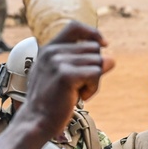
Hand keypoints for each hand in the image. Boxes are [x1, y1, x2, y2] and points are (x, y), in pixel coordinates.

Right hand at [22, 21, 114, 137]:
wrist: (36, 121)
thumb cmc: (50, 102)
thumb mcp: (60, 76)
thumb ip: (80, 63)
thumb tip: (111, 59)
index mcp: (48, 49)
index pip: (75, 26)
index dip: (93, 33)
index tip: (104, 44)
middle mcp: (51, 51)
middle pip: (93, 49)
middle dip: (94, 68)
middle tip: (81, 86)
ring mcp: (57, 62)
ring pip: (97, 62)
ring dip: (94, 81)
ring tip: (78, 93)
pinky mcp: (66, 75)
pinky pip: (96, 74)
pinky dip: (93, 89)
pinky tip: (80, 98)